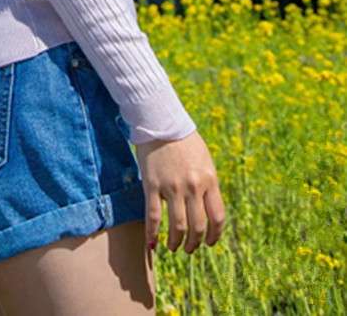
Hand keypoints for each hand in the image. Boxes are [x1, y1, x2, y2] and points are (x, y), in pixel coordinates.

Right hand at [135, 130, 225, 254]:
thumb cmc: (184, 140)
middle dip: (195, 243)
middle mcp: (193, 186)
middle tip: (190, 249)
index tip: (209, 243)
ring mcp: (172, 186)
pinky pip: (153, 216)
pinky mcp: (152, 184)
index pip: (217, 217)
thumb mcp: (204, 160)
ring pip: (178, 226)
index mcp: (209, 179)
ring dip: (177, 242)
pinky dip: (153, 234)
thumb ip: (208, 183)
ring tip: (174, 247)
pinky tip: (153, 244)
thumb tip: (209, 209)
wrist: (160, 120)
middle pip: (198, 226)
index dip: (215, 236)